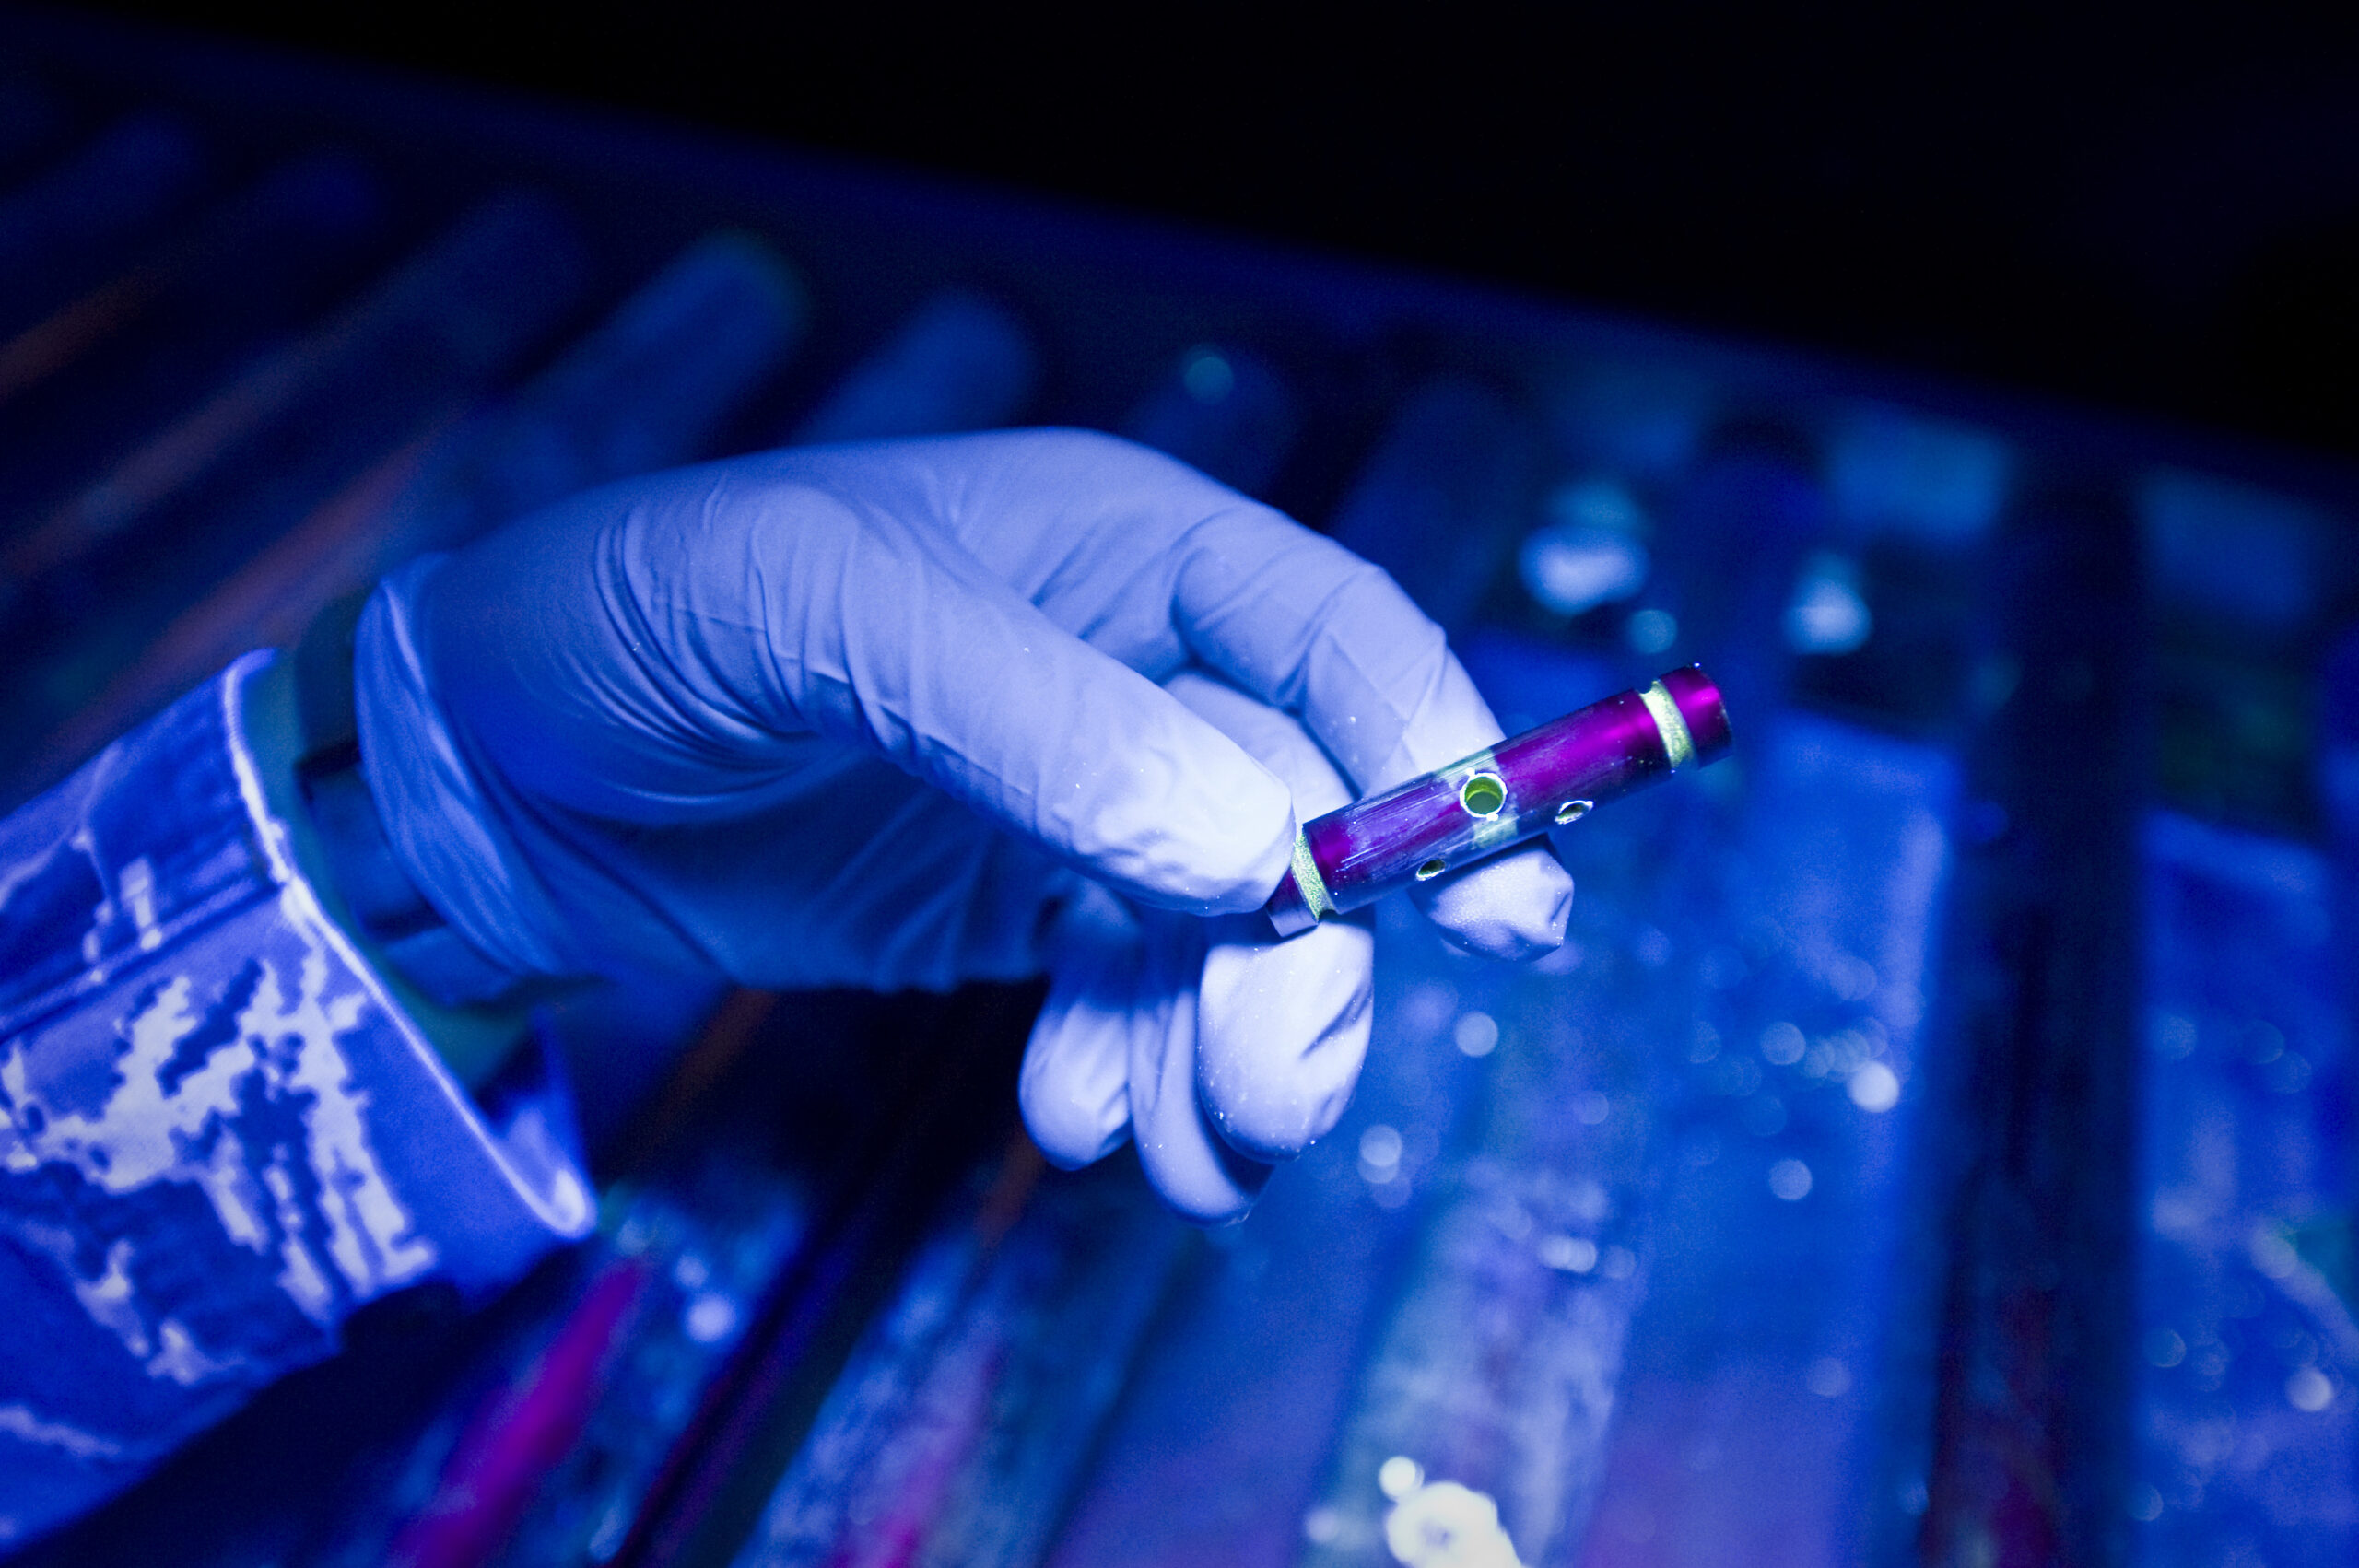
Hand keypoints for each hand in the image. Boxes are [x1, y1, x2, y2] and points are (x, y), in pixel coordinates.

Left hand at [354, 430, 1572, 1220]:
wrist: (491, 773)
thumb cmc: (636, 626)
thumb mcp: (818, 618)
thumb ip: (1034, 722)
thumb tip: (1244, 852)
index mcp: (1119, 544)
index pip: (1334, 634)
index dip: (1435, 755)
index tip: (1495, 898)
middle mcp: (1135, 667)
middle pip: (1311, 817)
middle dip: (1311, 970)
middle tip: (1275, 1101)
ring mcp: (1092, 797)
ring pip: (1241, 935)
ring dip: (1233, 1054)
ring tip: (1179, 1156)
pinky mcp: (1033, 906)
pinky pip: (1144, 999)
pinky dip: (1141, 1076)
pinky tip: (1079, 1123)